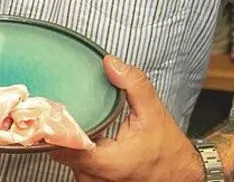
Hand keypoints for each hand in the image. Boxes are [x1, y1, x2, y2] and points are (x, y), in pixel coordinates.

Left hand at [52, 56, 204, 181]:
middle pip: (63, 152)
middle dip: (64, 131)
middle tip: (65, 109)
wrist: (179, 175)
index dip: (57, 127)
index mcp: (109, 162)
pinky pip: (76, 166)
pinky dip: (78, 151)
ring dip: (70, 142)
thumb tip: (110, 63)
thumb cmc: (168, 150)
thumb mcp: (154, 112)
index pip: (65, 147)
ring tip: (75, 121)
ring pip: (68, 160)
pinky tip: (85, 137)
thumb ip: (134, 85)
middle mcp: (97, 178)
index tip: (53, 109)